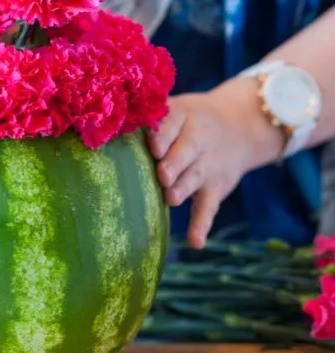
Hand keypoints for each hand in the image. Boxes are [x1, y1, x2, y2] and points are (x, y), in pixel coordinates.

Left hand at [147, 80, 283, 248]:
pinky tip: (195, 242)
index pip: (173, 125)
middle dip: (174, 163)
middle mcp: (199, 140)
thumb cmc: (190, 121)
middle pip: (187, 150)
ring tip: (171, 198)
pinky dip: (202, 225)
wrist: (241, 126)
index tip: (153, 147)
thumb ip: (152, 122)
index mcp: (184, 117)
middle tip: (162, 175)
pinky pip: (209, 207)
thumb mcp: (179, 110)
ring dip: (183, 189)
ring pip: (196, 178)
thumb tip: (111, 134)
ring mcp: (208, 166)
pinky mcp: (216, 188)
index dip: (162, 137)